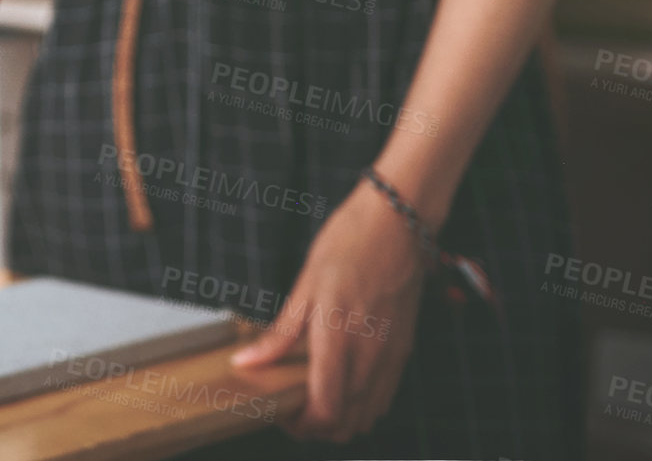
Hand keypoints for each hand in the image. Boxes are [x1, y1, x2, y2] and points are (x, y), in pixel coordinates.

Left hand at [230, 180, 426, 442]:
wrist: (397, 224)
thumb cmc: (348, 244)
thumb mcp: (305, 285)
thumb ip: (280, 334)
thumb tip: (247, 361)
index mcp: (339, 338)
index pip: (326, 409)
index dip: (302, 425)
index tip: (282, 415)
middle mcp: (370, 354)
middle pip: (347, 422)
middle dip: (317, 427)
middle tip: (293, 410)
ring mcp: (392, 355)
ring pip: (369, 414)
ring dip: (342, 419)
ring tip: (315, 399)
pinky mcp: (404, 350)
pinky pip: (384, 395)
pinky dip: (363, 404)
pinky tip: (343, 385)